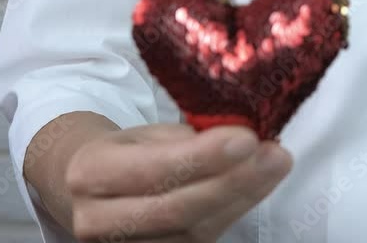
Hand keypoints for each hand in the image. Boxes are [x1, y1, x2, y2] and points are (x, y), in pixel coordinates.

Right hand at [65, 123, 290, 241]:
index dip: (203, 157)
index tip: (247, 139)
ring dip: (242, 198)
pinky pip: (199, 242)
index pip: (153, 168)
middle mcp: (98, 219)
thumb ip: (186, 138)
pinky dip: (233, 213)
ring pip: (193, 231)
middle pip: (176, 208)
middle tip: (276, 156)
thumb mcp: (146, 134)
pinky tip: (256, 189)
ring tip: (274, 168)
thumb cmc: (129, 154)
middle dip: (233, 181)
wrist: (93, 191)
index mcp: (91, 172)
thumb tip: (242, 135)